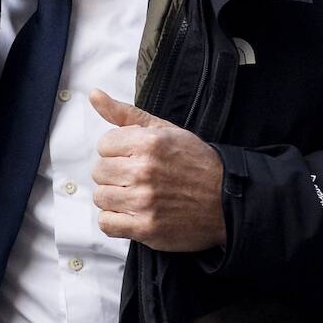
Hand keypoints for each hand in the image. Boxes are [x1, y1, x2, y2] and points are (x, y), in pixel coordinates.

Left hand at [89, 89, 226, 251]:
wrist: (228, 200)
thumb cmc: (196, 164)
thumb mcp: (165, 130)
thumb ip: (125, 114)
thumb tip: (94, 94)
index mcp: (148, 142)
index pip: (104, 145)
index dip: (118, 151)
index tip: (135, 157)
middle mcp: (144, 171)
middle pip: (99, 171)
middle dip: (115, 174)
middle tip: (137, 178)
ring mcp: (144, 201)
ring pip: (101, 197)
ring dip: (115, 198)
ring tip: (137, 195)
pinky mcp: (146, 228)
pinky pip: (107, 223)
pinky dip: (116, 221)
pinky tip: (133, 213)